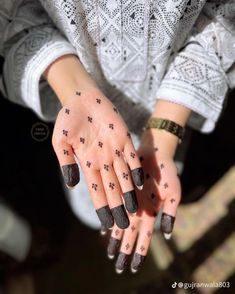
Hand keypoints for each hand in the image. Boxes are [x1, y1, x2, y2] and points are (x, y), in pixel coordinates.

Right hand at [52, 88, 143, 229]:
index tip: (107, 224)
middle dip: (118, 207)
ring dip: (130, 193)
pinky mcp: (124, 139)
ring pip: (124, 176)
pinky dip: (136, 169)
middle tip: (125, 226)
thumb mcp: (60, 142)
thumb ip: (66, 163)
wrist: (82, 99)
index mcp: (87, 163)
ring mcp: (115, 151)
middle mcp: (103, 161)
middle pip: (113, 188)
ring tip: (135, 210)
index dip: (102, 208)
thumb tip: (71, 185)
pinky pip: (132, 157)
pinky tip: (141, 182)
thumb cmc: (68, 119)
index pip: (96, 190)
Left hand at [106, 132, 180, 272]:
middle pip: (131, 235)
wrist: (155, 154)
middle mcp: (140, 211)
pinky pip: (114, 209)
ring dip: (115, 240)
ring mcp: (130, 203)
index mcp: (153, 213)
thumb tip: (166, 235)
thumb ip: (170, 213)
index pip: (145, 238)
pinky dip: (110, 220)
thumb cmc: (167, 173)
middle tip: (118, 268)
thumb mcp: (173, 193)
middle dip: (125, 251)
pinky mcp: (122, 193)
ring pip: (121, 225)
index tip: (134, 268)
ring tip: (109, 254)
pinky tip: (104, 230)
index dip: (140, 253)